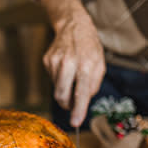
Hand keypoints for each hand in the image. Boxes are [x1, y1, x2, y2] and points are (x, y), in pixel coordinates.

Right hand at [43, 12, 105, 127]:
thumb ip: (93, 85)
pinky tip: (65, 68)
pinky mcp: (47, 60)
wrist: (74, 25)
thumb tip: (83, 101)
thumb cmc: (89, 47)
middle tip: (73, 104)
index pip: (81, 92)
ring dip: (65, 90)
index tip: (75, 122)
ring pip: (56, 89)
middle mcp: (68, 63)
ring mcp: (55, 61)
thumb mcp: (100, 64)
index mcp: (85, 64)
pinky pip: (52, 79)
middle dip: (67, 104)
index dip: (78, 110)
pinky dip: (60, 79)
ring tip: (72, 76)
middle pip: (61, 95)